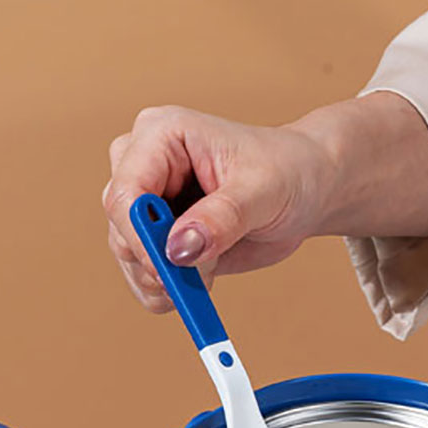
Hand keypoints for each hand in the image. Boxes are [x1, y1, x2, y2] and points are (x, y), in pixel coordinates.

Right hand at [102, 93, 427, 311]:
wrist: (306, 188)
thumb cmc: (288, 172)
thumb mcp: (263, 191)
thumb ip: (222, 218)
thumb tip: (179, 248)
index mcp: (162, 136)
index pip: (125, 192)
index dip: (140, 237)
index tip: (169, 268)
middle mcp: (144, 165)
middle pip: (121, 228)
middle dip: (155, 264)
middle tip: (197, 279)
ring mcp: (147, 203)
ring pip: (128, 258)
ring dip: (164, 281)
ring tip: (209, 275)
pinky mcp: (157, 235)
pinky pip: (143, 275)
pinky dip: (167, 291)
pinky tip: (199, 285)